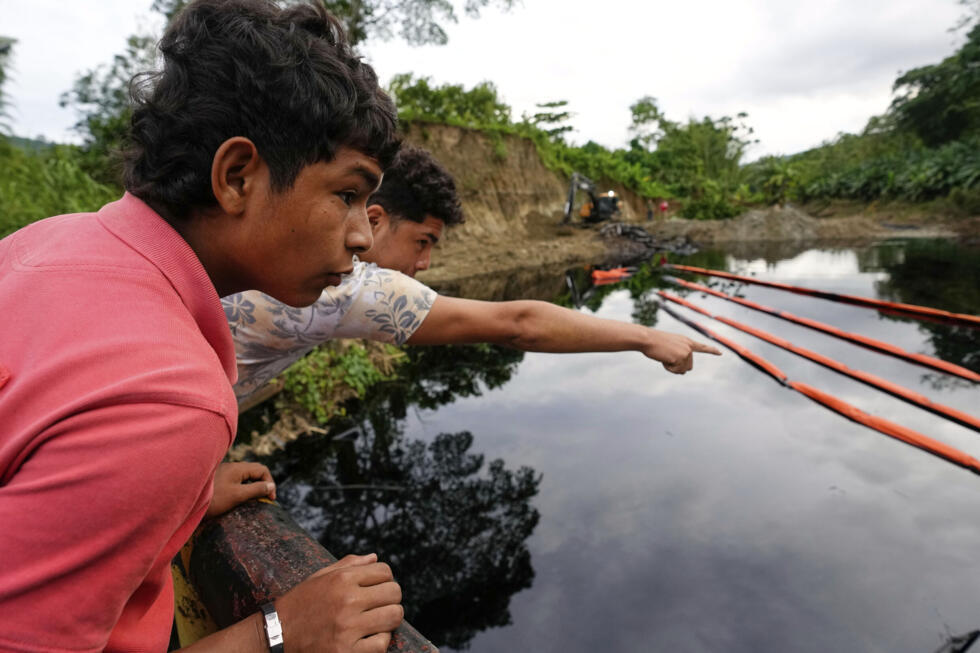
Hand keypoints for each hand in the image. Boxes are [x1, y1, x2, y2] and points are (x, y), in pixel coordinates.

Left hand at [206, 462, 275, 518]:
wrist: (185, 499)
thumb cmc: (213, 498)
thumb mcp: (237, 495)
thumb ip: (256, 490)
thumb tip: (271, 486)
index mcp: (238, 468)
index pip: (262, 470)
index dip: (270, 483)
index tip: (270, 499)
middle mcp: (232, 467)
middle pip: (254, 471)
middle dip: (262, 484)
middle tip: (264, 499)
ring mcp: (224, 473)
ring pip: (244, 476)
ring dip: (252, 486)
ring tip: (253, 501)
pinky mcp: (217, 481)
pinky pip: (236, 481)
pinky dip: (242, 488)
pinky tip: (238, 499)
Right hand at [275, 553, 403, 652]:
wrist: (275, 635)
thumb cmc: (299, 604)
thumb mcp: (319, 578)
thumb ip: (348, 565)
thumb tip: (375, 557)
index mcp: (341, 579)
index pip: (385, 571)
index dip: (384, 579)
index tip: (376, 588)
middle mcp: (347, 601)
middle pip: (394, 593)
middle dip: (390, 598)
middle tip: (378, 606)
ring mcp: (348, 628)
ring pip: (394, 617)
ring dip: (389, 619)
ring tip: (375, 622)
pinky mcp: (347, 652)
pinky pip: (382, 644)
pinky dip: (379, 642)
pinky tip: (366, 639)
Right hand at [644, 331, 721, 373]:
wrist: (647, 338)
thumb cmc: (654, 343)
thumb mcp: (669, 347)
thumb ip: (679, 356)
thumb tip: (684, 372)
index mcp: (686, 341)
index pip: (702, 346)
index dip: (711, 350)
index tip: (720, 353)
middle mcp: (688, 346)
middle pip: (688, 366)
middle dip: (678, 367)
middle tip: (666, 357)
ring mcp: (685, 352)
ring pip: (682, 370)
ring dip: (672, 368)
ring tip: (664, 356)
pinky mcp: (680, 358)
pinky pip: (676, 371)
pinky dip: (668, 368)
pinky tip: (664, 358)